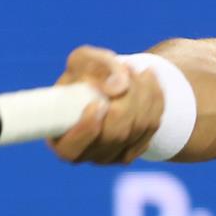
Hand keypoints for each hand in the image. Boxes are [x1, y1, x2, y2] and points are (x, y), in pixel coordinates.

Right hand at [47, 45, 164, 164]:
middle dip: (126, 99)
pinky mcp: (135, 149)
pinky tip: (148, 79)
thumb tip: (119, 88)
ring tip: (135, 69)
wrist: (106, 81)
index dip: (86, 129)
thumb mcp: (84, 59)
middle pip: (115, 135)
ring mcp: (112, 156)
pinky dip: (155, 99)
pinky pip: (152, 125)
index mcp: (60, 139)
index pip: (70, 149)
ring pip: (139, 128)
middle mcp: (85, 153)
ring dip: (143, 93)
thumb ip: (97, 66)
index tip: (98, 103)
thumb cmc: (86, 72)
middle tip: (127, 69)